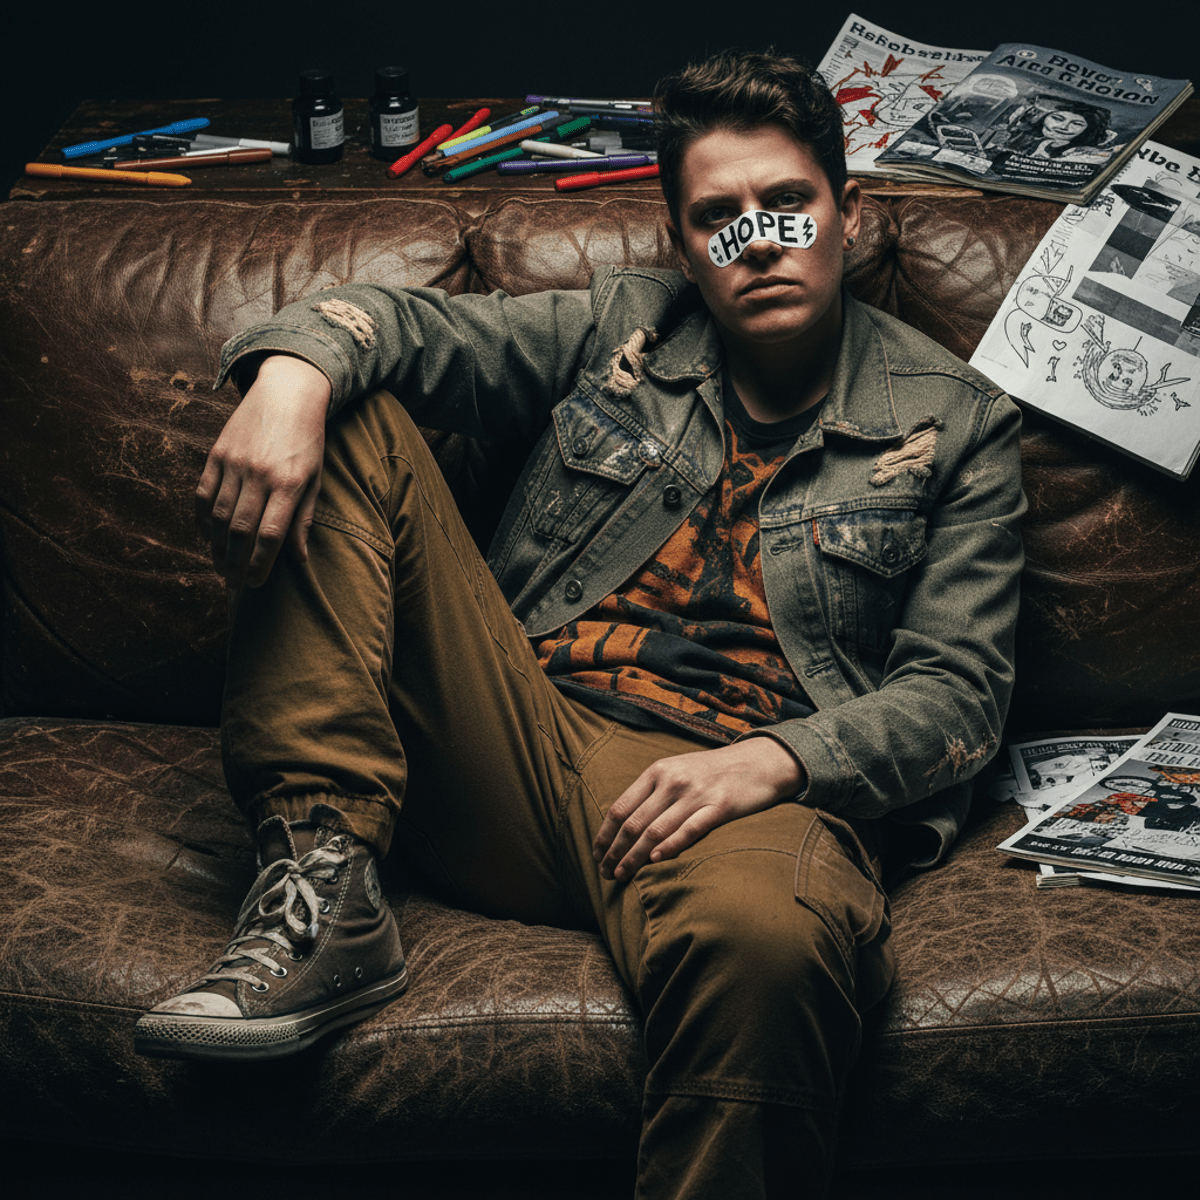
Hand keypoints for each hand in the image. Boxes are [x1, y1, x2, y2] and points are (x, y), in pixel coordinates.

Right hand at [196, 355, 331, 587]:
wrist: (287, 393)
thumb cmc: (308, 441)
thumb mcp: (315, 479)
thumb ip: (304, 519)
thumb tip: (298, 559)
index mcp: (288, 484)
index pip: (269, 536)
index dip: (259, 566)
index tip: (255, 584)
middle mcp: (258, 475)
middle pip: (240, 531)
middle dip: (235, 563)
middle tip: (234, 583)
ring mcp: (234, 463)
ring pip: (218, 516)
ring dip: (217, 547)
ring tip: (221, 566)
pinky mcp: (217, 453)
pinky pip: (203, 494)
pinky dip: (202, 520)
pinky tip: (208, 536)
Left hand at [593, 737, 804, 882]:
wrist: (759, 761)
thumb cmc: (713, 771)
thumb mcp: (677, 770)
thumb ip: (652, 791)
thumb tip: (623, 823)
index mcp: (657, 771)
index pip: (620, 807)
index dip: (604, 835)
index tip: (596, 855)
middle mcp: (673, 781)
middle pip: (634, 823)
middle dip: (615, 852)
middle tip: (605, 873)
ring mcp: (697, 794)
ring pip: (656, 831)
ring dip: (634, 857)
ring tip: (622, 875)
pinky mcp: (721, 807)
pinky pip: (690, 830)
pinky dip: (671, 846)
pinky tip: (656, 860)